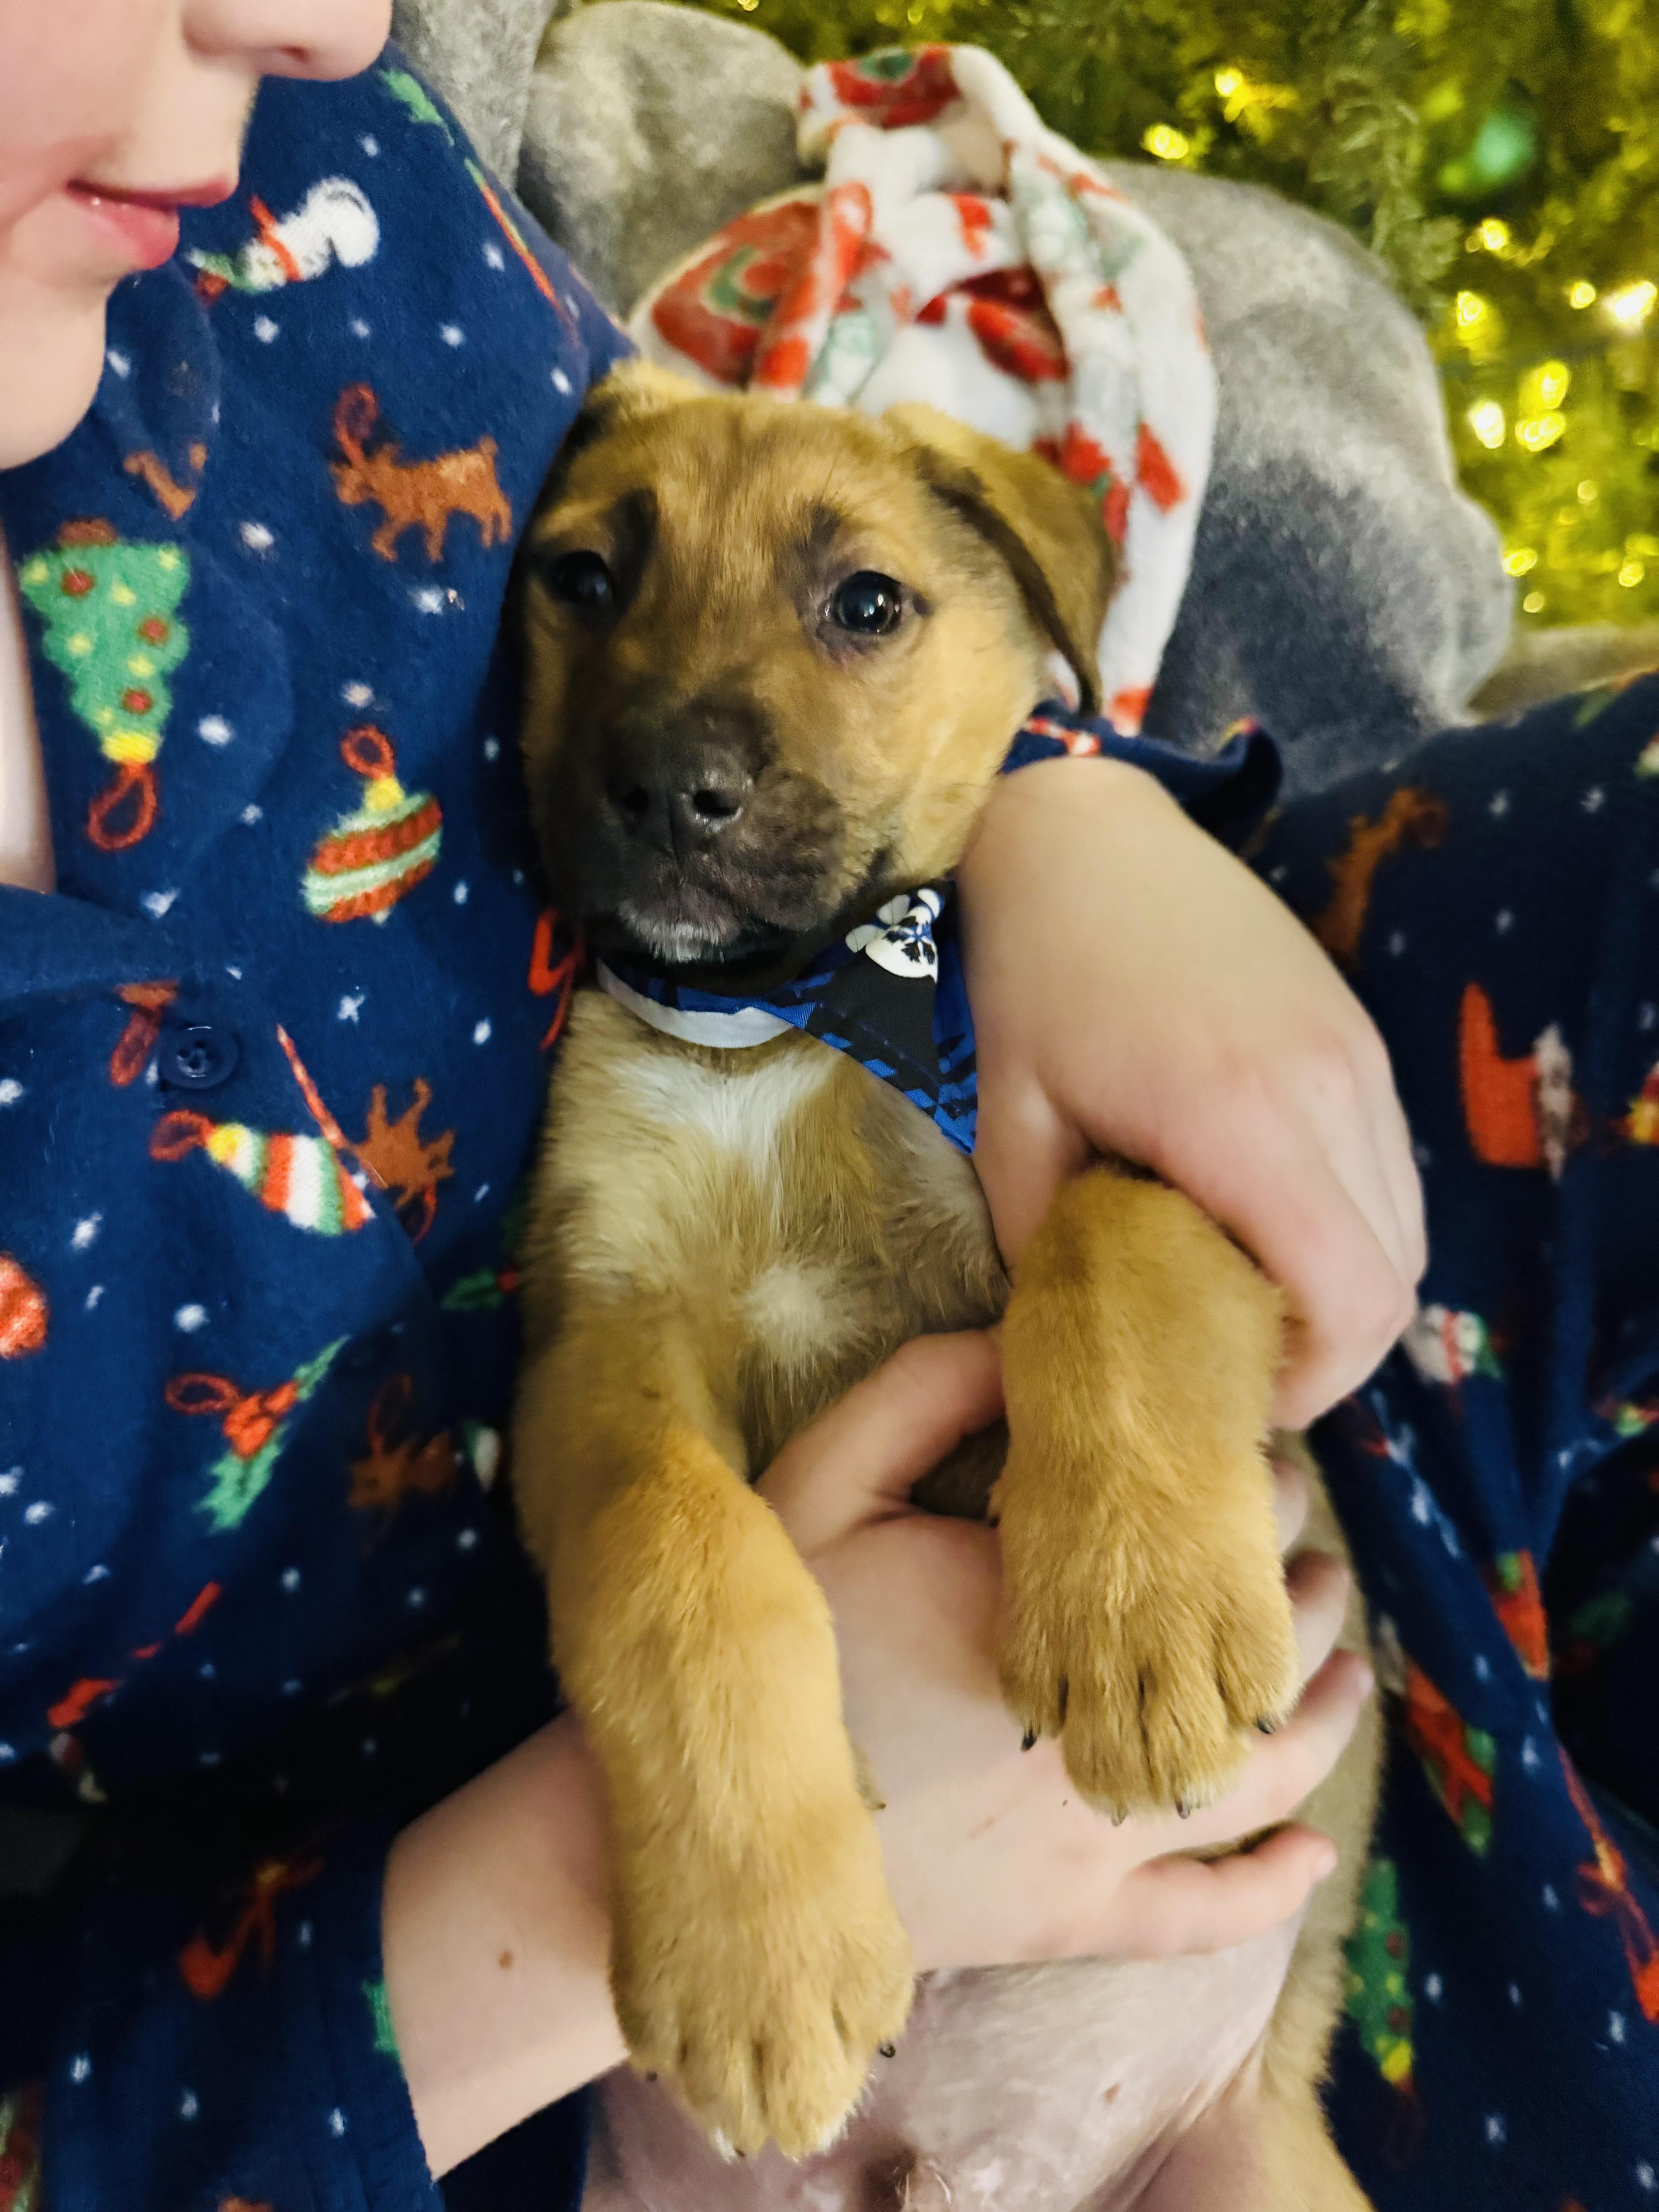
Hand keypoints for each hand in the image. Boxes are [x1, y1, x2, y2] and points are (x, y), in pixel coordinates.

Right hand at [761, 1332, 1373, 1968]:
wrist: (720, 1832)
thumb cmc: (770, 1644)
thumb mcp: (822, 1480)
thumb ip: (921, 1393)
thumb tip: (1017, 1344)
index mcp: (1055, 1613)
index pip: (1196, 1543)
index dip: (1246, 1494)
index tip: (1260, 1462)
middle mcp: (1102, 1729)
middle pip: (1246, 1655)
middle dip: (1293, 1592)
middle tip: (1307, 1550)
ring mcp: (1093, 1838)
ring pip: (1254, 1778)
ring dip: (1318, 1715)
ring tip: (1349, 1663)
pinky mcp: (1068, 1921)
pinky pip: (1199, 1918)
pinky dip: (1269, 1887)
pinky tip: (1317, 1851)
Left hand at [958, 757, 1423, 1425]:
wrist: (1082, 836)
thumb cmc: (1032, 975)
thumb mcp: (1009, 1123)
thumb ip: (1044, 1248)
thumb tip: (1070, 1342)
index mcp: (1242, 1118)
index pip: (1351, 1299)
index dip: (1309, 1380)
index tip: (1228, 1392)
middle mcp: (1330, 1091)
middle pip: (1394, 1282)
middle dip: (1325, 1350)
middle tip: (1229, 1359)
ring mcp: (1359, 1059)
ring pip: (1404, 1231)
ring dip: (1340, 1287)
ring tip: (1241, 1293)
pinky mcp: (1360, 1038)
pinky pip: (1388, 1171)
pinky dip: (1346, 1224)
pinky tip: (1258, 1218)